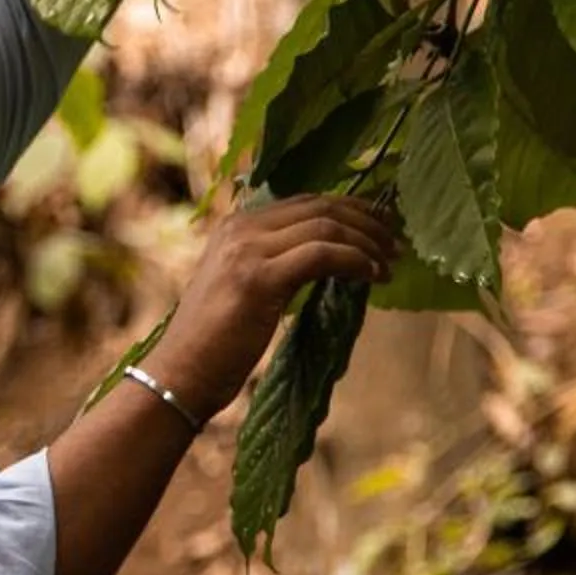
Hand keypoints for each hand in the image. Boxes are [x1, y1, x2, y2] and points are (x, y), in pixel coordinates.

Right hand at [157, 195, 397, 423]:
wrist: (180, 373)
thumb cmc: (213, 343)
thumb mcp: (241, 288)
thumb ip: (272, 263)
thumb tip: (325, 258)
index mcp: (235, 225)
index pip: (305, 201)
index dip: (350, 209)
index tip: (380, 226)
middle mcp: (240, 228)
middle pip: (320, 206)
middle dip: (366, 220)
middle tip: (395, 241)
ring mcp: (248, 250)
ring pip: (326, 226)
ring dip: (367, 243)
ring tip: (390, 263)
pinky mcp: (259, 278)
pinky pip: (322, 254)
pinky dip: (355, 261)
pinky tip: (372, 276)